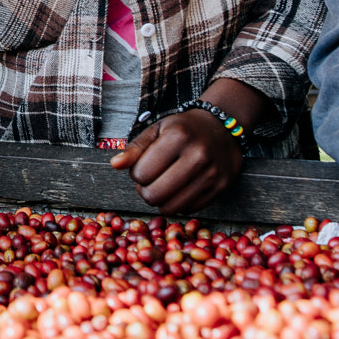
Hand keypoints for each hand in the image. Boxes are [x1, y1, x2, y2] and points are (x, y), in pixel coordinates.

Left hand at [110, 110, 242, 214]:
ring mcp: (212, 173)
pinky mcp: (221, 187)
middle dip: (145, 191)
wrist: (223, 129)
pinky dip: (179, 203)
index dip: (136, 173)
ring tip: (164, 185)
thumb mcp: (156, 130)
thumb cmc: (183, 130)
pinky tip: (180, 188)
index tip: (143, 166)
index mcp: (178, 137)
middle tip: (151, 180)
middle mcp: (198, 156)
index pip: (141, 174)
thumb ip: (134, 149)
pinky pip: (189, 210)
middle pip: (154, 195)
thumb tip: (115, 164)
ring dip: (161, 200)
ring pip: (171, 207)